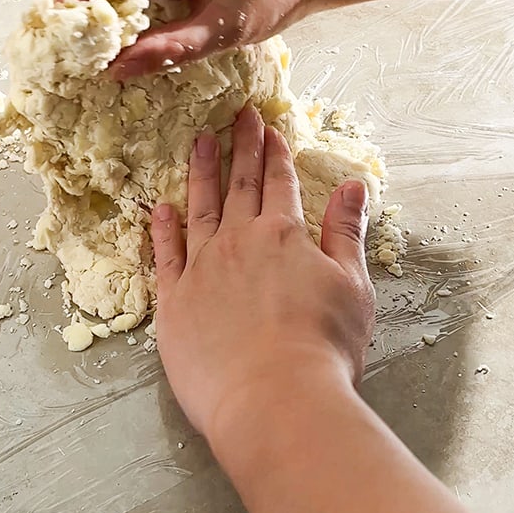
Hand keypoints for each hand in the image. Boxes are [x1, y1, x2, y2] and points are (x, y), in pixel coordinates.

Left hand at [149, 105, 373, 441]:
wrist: (273, 397)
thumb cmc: (323, 348)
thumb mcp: (352, 286)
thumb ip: (345, 233)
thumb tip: (352, 186)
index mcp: (283, 237)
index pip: (279, 184)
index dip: (274, 154)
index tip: (267, 127)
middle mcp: (238, 243)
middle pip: (239, 187)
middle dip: (240, 148)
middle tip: (236, 115)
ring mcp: (201, 269)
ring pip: (199, 209)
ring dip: (201, 174)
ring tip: (200, 142)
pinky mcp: (173, 300)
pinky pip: (164, 255)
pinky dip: (163, 229)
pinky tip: (162, 208)